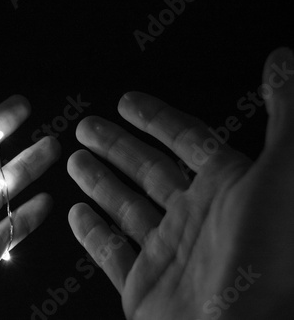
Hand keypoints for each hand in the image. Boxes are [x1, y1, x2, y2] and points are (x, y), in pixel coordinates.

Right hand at [67, 48, 293, 318]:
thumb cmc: (266, 256)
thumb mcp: (284, 173)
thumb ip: (285, 114)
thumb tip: (281, 59)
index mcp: (226, 188)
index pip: (185, 139)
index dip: (156, 118)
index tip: (126, 101)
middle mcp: (196, 218)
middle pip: (147, 170)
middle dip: (115, 145)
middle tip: (86, 125)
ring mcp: (168, 253)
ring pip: (126, 207)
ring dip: (99, 182)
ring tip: (73, 159)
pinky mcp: (144, 287)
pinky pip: (112, 254)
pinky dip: (93, 235)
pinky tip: (75, 214)